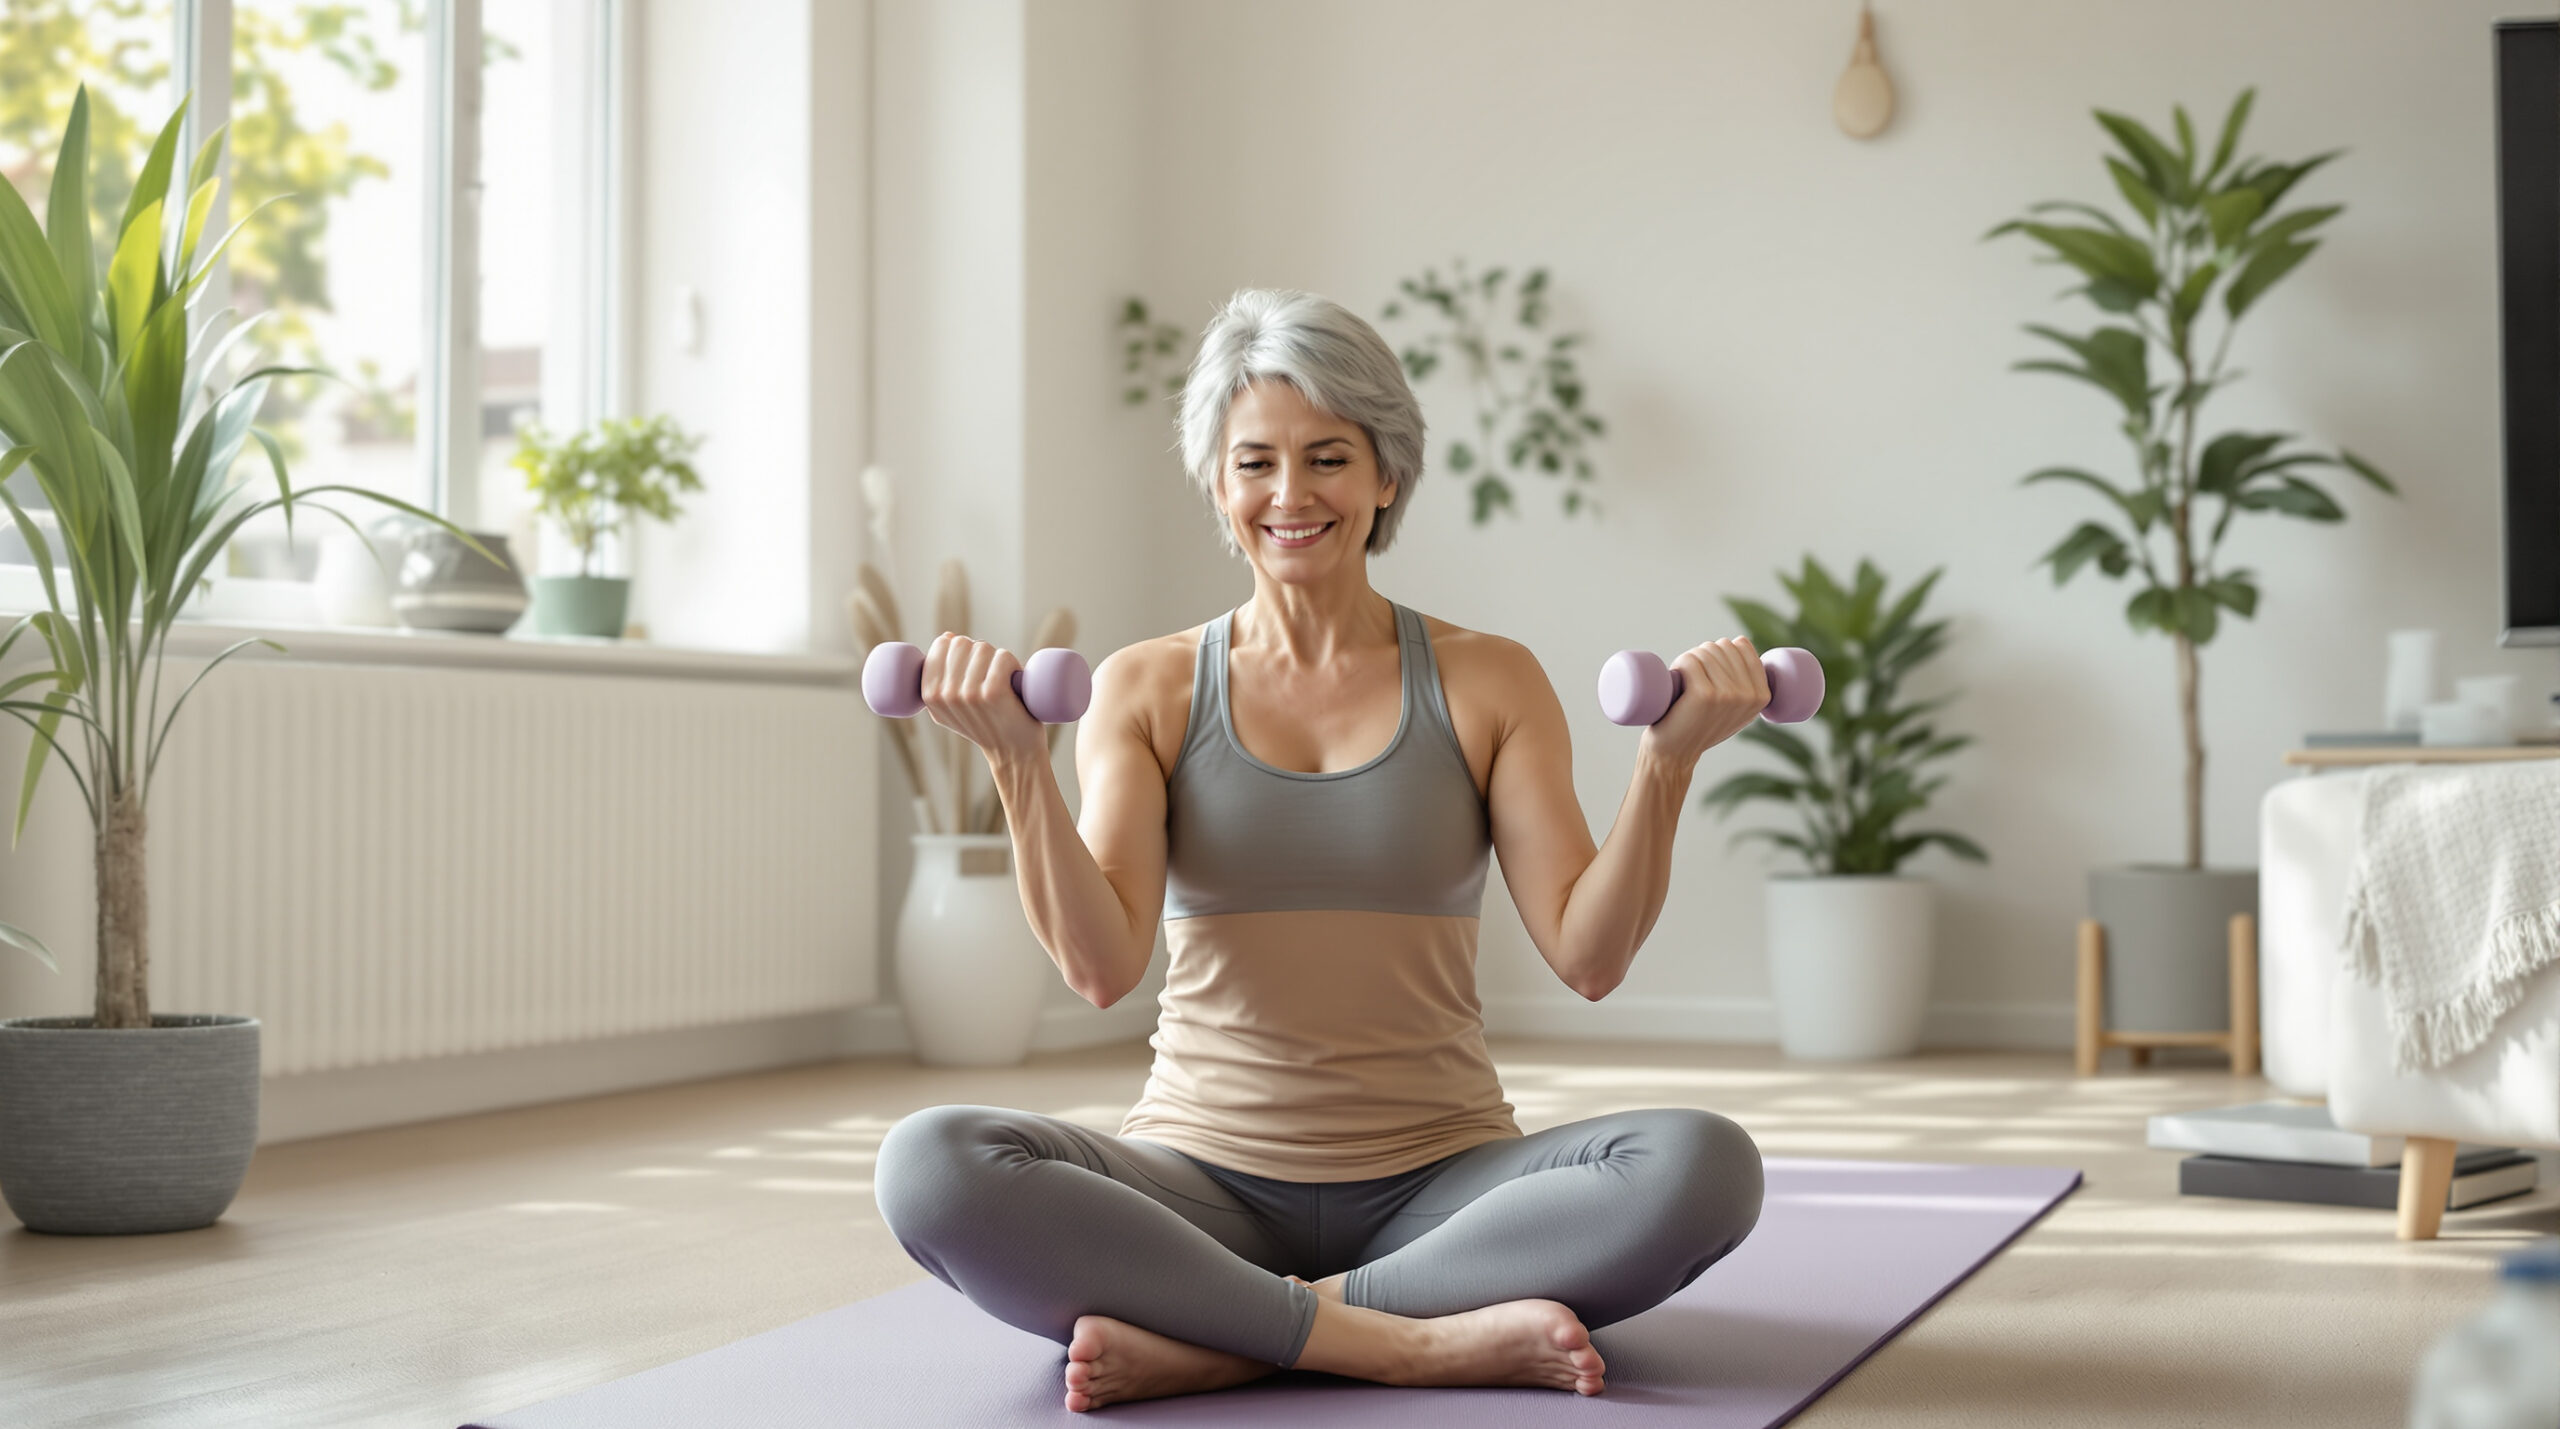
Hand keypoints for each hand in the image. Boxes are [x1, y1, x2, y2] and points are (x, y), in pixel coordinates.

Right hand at [920, 633, 1046, 765]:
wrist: (1012, 751)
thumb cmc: (984, 723)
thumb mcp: (950, 707)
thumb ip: (940, 676)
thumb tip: (947, 636)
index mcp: (929, 695)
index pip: (941, 644)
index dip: (961, 649)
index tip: (972, 668)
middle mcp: (945, 694)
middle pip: (962, 643)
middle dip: (979, 654)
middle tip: (990, 676)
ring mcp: (969, 693)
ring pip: (983, 648)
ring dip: (998, 660)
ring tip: (1003, 682)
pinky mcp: (993, 692)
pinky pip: (1002, 656)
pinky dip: (1013, 665)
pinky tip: (1014, 683)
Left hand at [1640, 636, 1769, 768]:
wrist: (1675, 753)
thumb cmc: (1700, 725)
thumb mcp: (1735, 706)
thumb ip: (1746, 681)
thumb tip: (1741, 640)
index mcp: (1762, 696)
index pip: (1742, 645)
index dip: (1719, 651)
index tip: (1709, 671)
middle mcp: (1750, 695)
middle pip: (1723, 646)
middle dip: (1703, 655)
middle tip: (1692, 679)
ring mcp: (1729, 694)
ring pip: (1705, 651)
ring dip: (1689, 659)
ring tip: (1684, 682)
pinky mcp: (1705, 694)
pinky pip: (1690, 660)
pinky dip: (1679, 664)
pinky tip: (1677, 680)